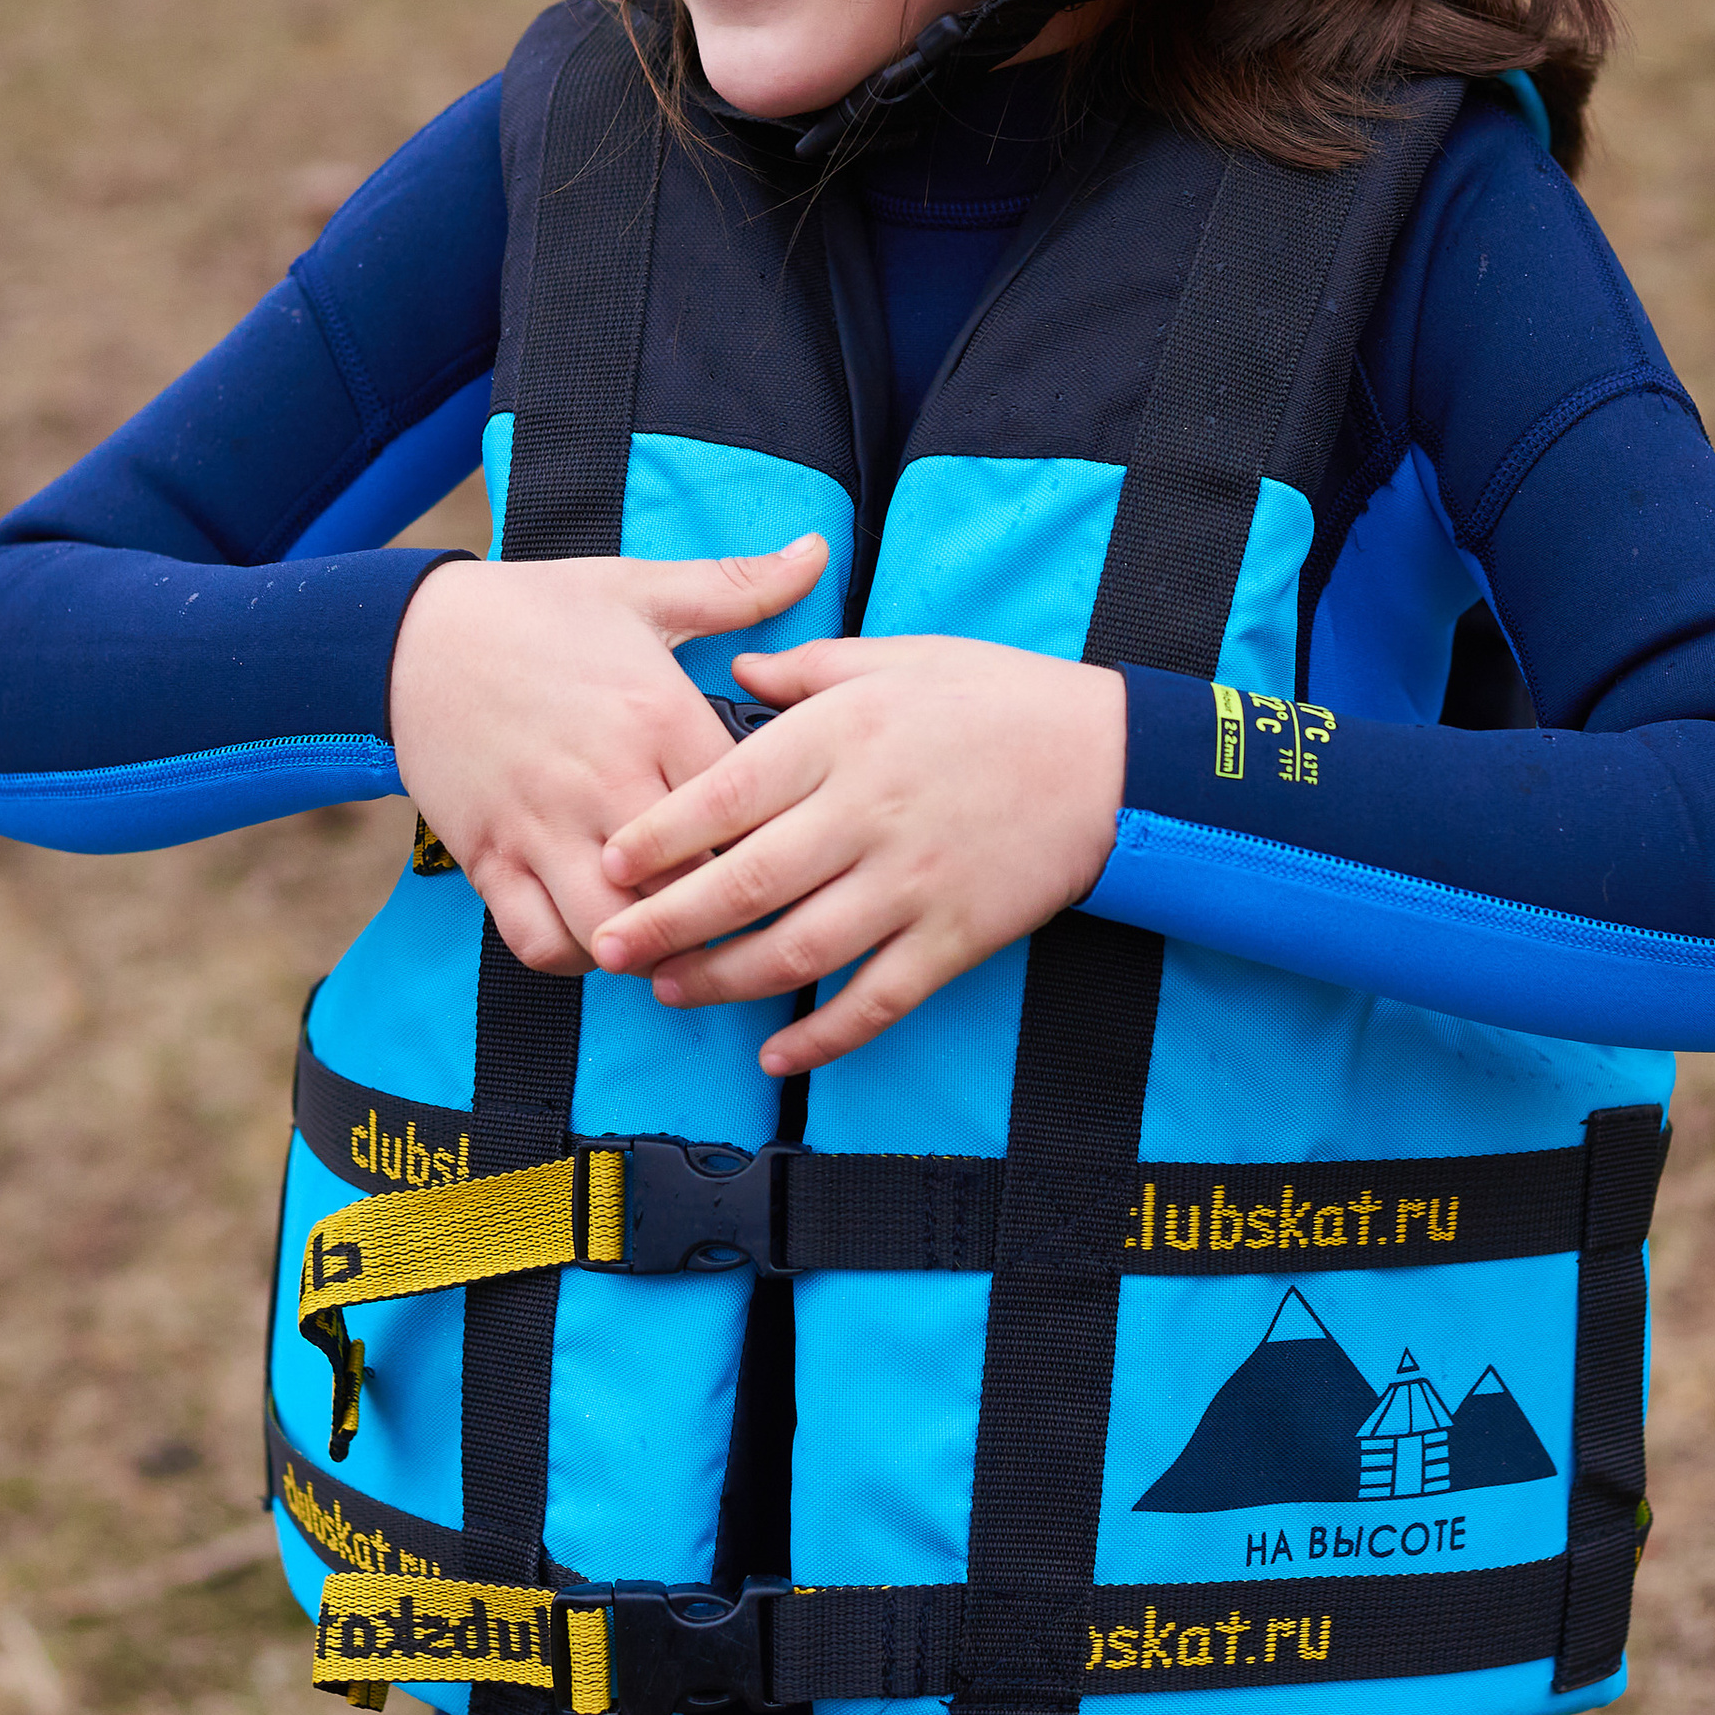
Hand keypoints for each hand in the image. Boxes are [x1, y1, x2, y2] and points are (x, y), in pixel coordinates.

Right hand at [388, 536, 827, 971]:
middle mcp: (604, 779)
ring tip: (675, 930)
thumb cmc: (536, 611)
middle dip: (726, 907)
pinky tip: (602, 932)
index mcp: (658, 715)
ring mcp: (542, 825)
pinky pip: (538, 941)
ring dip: (653, 943)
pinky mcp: (488, 858)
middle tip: (748, 908)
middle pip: (694, 885)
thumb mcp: (641, 588)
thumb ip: (739, 585)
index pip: (750, 809)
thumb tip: (818, 550)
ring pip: (619, 929)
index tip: (793, 845)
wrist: (410, 632)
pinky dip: (576, 955)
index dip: (780, 837)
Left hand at [587, 636, 1126, 1073]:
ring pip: (796, 951)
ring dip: (722, 981)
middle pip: (741, 884)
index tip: (606, 863)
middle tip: (606, 947)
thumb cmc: (998, 698)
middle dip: (662, 924)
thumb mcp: (897, 659)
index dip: (655, 837)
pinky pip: (876, 1000)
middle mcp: (866, 814)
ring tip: (671, 990)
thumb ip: (807, 670)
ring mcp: (910, 883)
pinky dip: (823, 1035)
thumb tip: (732, 671)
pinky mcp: (954, 937)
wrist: (1109, 759)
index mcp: (842, 737)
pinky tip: (777, 1055)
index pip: (723, 795)